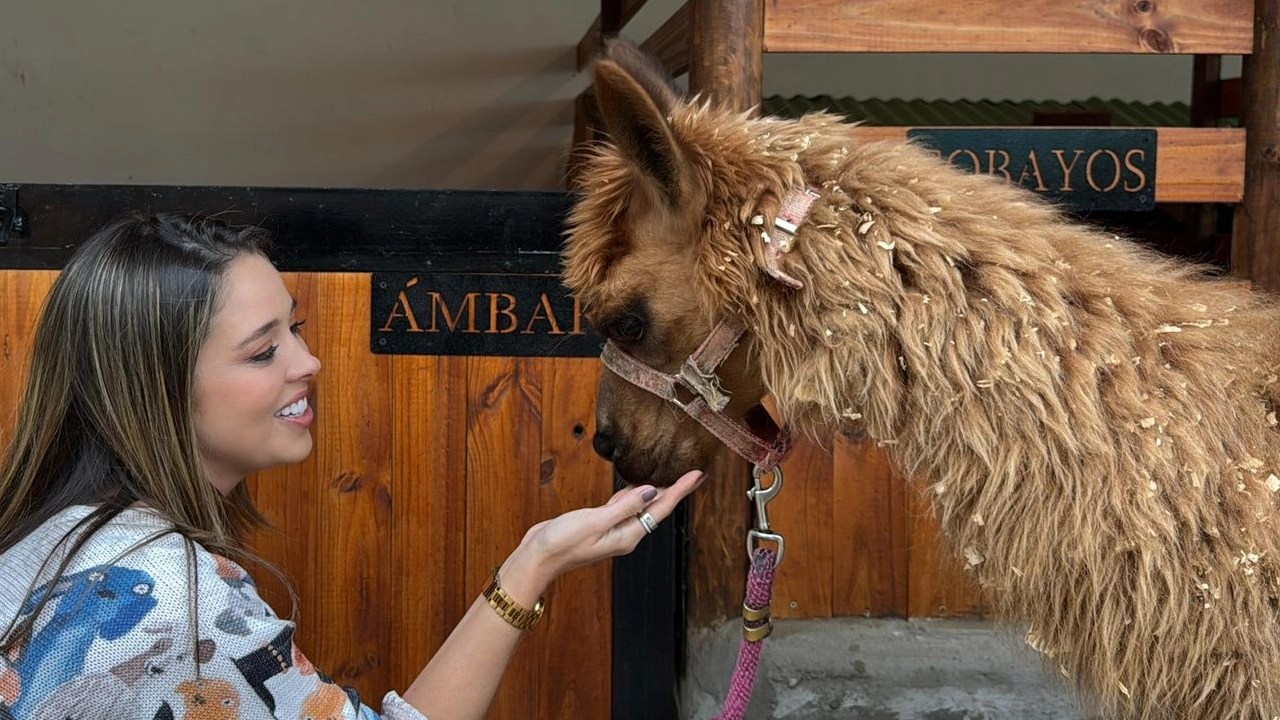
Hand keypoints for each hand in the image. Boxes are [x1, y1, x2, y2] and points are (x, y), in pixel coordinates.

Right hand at [497, 469, 705, 602]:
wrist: (538, 557)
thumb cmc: (562, 542)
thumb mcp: (595, 522)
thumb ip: (623, 506)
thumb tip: (650, 491)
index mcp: (628, 535)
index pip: (661, 509)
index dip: (680, 490)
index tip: (697, 474)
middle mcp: (626, 533)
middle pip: (657, 508)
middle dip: (676, 491)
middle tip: (694, 473)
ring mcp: (614, 529)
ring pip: (642, 507)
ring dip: (658, 491)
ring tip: (673, 476)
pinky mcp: (601, 523)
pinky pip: (625, 505)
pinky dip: (635, 493)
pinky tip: (638, 484)